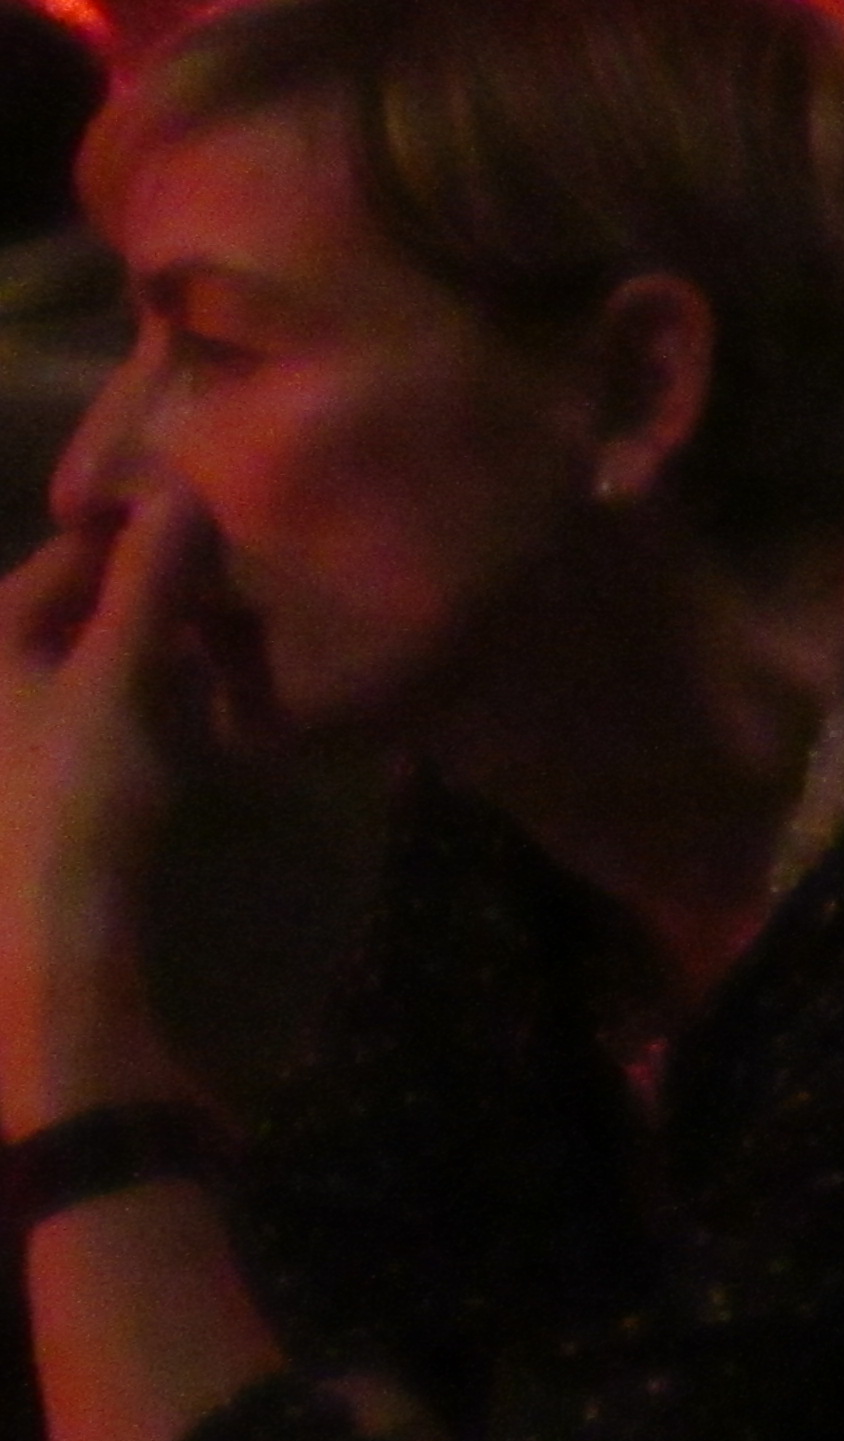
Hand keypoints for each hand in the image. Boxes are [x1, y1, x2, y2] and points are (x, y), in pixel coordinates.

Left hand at [0, 493, 217, 1129]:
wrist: (37, 953)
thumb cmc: (68, 800)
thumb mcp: (119, 679)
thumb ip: (150, 583)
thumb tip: (181, 487)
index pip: (58, 563)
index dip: (139, 544)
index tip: (218, 539)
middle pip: (59, 624)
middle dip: (139, 608)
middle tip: (227, 603)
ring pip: (68, 682)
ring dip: (136, 668)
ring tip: (214, 665)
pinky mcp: (18, 813)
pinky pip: (70, 739)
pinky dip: (119, 725)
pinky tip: (171, 737)